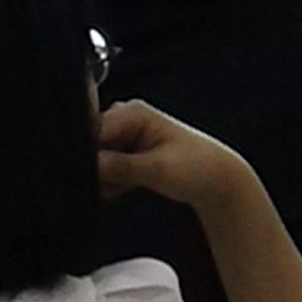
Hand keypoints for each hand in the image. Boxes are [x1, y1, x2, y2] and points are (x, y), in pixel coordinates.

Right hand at [97, 100, 262, 215]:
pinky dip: (110, 184)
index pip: (91, 130)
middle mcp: (124, 119)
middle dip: (94, 168)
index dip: (85, 154)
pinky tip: (127, 188)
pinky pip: (101, 172)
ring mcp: (123, 137)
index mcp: (132, 112)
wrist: (216, 181)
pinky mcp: (123, 155)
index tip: (90, 175)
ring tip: (128, 184)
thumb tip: (88, 166)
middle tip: (117, 182)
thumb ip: (120, 166)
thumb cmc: (197, 167)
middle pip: (88, 146)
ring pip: (93, 162)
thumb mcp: (157, 169)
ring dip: (104, 179)